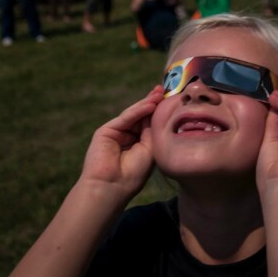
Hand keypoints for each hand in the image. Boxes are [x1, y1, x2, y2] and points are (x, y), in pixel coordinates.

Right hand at [80, 86, 162, 200]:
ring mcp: (116, 132)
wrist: (112, 186)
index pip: (149, 122)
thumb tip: (160, 112)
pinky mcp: (106, 131)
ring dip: (147, 103)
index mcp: (139, 142)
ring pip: (134, 114)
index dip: (159, 111)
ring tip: (160, 94)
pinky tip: (150, 105)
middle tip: (165, 90)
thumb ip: (153, 131)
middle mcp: (127, 136)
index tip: (172, 98)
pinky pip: (125, 118)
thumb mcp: (151, 150)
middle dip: (153, 102)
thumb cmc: (134, 174)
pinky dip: (138, 111)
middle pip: (141, 114)